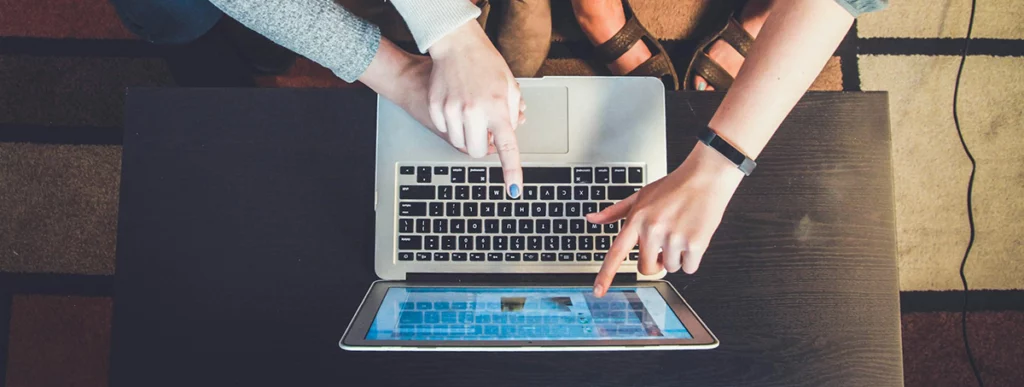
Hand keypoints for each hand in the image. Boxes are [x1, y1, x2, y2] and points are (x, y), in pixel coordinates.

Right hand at [427, 21, 525, 196]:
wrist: (456, 45)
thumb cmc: (485, 63)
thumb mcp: (509, 86)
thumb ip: (513, 113)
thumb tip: (511, 133)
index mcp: (497, 108)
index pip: (507, 147)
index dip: (511, 171)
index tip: (514, 190)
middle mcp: (474, 111)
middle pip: (477, 151)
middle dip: (482, 146)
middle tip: (486, 131)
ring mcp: (452, 110)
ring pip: (459, 143)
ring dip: (467, 135)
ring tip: (471, 113)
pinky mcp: (436, 107)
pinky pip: (445, 130)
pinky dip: (452, 124)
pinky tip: (456, 105)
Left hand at [588, 143, 745, 296]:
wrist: (706, 177)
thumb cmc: (674, 186)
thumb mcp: (640, 195)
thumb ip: (615, 211)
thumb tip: (592, 219)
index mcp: (637, 219)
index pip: (616, 253)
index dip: (606, 274)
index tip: (598, 291)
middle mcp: (653, 230)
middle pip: (646, 268)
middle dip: (655, 262)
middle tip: (664, 244)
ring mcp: (673, 237)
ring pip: (670, 268)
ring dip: (676, 257)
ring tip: (681, 232)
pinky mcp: (695, 243)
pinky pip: (689, 268)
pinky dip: (692, 258)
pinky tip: (693, 237)